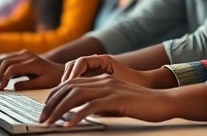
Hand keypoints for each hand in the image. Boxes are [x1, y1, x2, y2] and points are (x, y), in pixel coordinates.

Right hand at [0, 50, 64, 90]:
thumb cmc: (53, 78)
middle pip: (4, 62)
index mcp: (32, 62)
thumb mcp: (42, 84)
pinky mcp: (20, 56)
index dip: (3, 79)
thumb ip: (28, 85)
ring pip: (2, 60)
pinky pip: (5, 61)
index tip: (0, 89)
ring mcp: (22, 54)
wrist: (59, 70)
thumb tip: (13, 86)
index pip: (11, 68)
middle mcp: (26, 55)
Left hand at [40, 75, 204, 126]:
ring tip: (50, 122)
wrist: (163, 101)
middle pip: (69, 88)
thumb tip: (83, 115)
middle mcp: (103, 81)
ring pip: (76, 95)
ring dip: (59, 109)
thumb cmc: (142, 105)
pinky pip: (90, 106)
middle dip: (52, 103)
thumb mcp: (117, 103)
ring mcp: (109, 88)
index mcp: (102, 80)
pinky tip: (69, 125)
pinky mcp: (115, 98)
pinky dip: (76, 116)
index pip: (71, 84)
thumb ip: (100, 105)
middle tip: (43, 118)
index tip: (46, 109)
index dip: (55, 96)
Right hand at [60, 55, 150, 87]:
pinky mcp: (94, 75)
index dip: (73, 73)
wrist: (146, 84)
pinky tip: (71, 95)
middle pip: (74, 64)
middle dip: (67, 77)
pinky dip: (73, 83)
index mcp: (104, 60)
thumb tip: (86, 94)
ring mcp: (95, 67)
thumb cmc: (135, 84)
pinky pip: (79, 76)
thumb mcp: (118, 86)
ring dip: (68, 80)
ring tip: (65, 93)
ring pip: (74, 70)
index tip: (69, 85)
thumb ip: (102, 88)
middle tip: (62, 90)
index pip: (81, 61)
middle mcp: (98, 61)